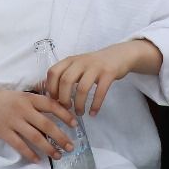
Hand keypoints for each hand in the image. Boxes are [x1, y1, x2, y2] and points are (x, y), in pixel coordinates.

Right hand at [0, 86, 76, 163]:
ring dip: (49, 148)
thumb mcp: (20, 95)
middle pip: (47, 124)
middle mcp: (23, 109)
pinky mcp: (3, 132)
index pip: (51, 105)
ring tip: (58, 155)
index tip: (75, 124)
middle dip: (61, 137)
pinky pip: (20, 145)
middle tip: (70, 147)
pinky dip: (30, 154)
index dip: (65, 115)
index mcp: (28, 98)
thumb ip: (35, 101)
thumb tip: (56, 108)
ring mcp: (13, 121)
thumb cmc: (0, 99)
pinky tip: (37, 160)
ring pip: (35, 137)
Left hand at [42, 40, 157, 115]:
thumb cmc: (94, 64)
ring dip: (79, 104)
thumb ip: (65, 75)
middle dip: (63, 98)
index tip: (54, 100)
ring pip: (82, 88)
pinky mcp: (108, 73)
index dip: (51, 88)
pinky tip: (93, 113)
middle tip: (66, 108)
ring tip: (79, 113)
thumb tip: (50, 95)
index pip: (53, 72)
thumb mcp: (77, 65)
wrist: (118, 55)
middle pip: (65, 81)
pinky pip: (100, 92)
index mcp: (70, 60)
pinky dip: (95, 105)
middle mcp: (81, 62)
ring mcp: (95, 67)